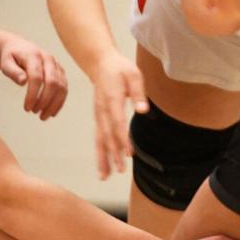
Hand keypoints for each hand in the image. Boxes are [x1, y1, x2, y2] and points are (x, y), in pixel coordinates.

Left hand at [0, 38, 67, 119]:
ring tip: (43, 117)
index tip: (26, 108)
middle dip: (45, 101)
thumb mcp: (6, 62)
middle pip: (52, 82)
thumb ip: (12, 71)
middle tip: (34, 113)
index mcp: (34, 55)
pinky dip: (59, 102)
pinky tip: (51, 113)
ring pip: (61, 87)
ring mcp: (57, 65)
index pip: (36, 77)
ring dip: (54, 104)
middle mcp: (49, 59)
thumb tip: (23, 82)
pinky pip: (64, 88)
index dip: (33, 94)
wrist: (21, 48)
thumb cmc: (12, 57)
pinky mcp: (61, 72)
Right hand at [91, 51, 147, 178]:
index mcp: (112, 99)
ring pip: (99, 139)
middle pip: (106, 135)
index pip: (117, 122)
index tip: (129, 153)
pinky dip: (100, 152)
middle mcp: (102, 110)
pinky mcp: (98, 118)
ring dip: (102, 158)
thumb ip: (138, 92)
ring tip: (105, 176)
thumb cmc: (120, 69)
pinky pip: (98, 137)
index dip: (122, 139)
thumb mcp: (134, 75)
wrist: (100, 63)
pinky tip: (103, 166)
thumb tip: (142, 110)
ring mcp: (98, 115)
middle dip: (113, 154)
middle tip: (120, 170)